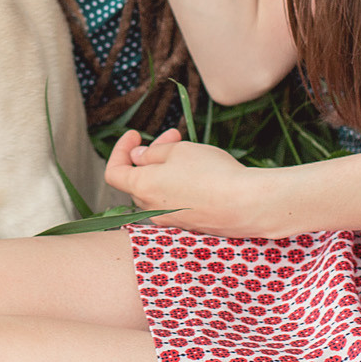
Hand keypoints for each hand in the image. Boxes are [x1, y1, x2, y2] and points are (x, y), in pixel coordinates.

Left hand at [103, 128, 284, 238]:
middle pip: (138, 180)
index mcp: (142, 189)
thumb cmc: (211, 173)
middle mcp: (152, 210)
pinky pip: (176, 203)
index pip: (113, 173)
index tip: (136, 135)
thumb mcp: (178, 150)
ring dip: (166, 169)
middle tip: (173, 135)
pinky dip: (179, 186)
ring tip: (191, 152)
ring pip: (158, 191)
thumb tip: (137, 158)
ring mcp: (171, 221)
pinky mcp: (190, 226)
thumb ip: (152, 153)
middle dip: (151, 155)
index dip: (120, 151)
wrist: (247, 204)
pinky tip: (201, 175)